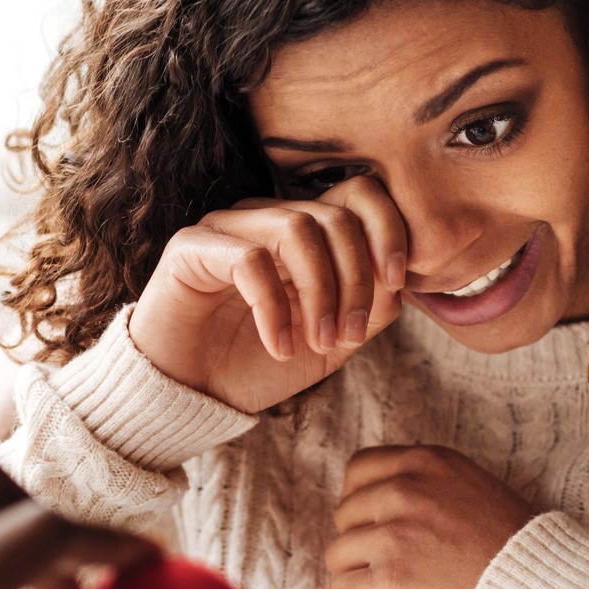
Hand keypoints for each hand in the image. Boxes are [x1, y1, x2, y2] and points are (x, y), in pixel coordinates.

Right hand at [128, 176, 404, 413]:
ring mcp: (227, 227)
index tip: (397, 282)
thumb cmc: (256, 365)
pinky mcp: (191, 247)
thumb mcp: (330, 343)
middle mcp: (267, 218)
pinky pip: (249, 258)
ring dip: (320, 292)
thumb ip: (368, 310)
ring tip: (316, 342)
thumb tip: (399, 281)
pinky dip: (274, 308)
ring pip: (298, 229)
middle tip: (347, 335)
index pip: (359, 194)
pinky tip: (279, 347)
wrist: (190, 395)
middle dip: (357, 279)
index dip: (389, 229)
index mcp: (304, 232)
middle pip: (336, 216)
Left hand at [325, 444, 534, 588]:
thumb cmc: (518, 554)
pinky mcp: (389, 579)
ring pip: (338, 557)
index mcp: (428, 462)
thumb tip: (381, 516)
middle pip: (345, 516)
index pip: (359, 471)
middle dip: (361, 548)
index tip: (375, 533)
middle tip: (387, 575)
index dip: (360, 507)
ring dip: (356, 583)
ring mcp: (394, 533)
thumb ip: (429, 491)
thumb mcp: (474, 493)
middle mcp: (406, 489)